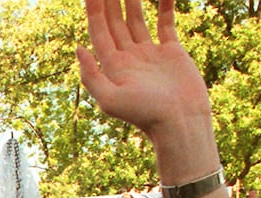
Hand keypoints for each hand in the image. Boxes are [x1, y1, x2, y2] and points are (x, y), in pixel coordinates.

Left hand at [76, 0, 210, 140]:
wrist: (180, 123)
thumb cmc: (145, 115)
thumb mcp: (110, 100)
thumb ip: (91, 76)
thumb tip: (79, 48)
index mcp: (112, 66)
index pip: (99, 29)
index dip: (94, 8)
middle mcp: (128, 57)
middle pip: (114, 20)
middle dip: (110, 0)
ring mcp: (149, 53)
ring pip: (137, 18)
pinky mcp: (171, 52)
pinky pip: (165, 22)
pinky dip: (164, 5)